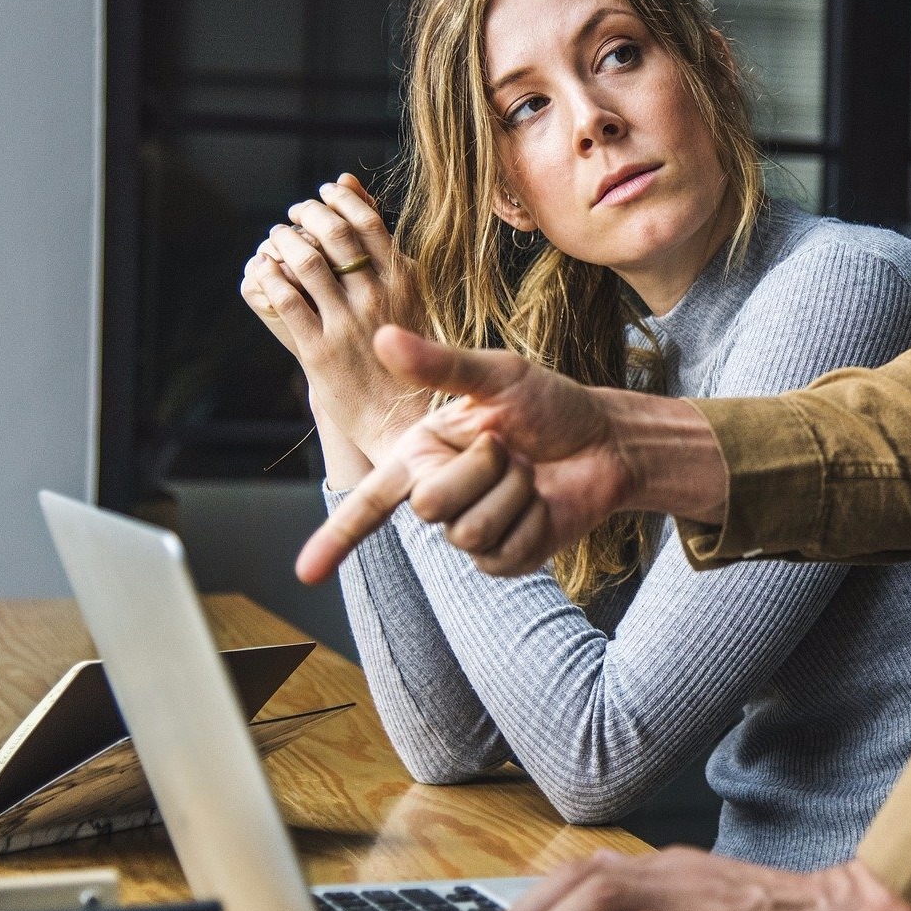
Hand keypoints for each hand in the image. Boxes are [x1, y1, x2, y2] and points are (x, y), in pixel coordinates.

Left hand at [240, 174, 430, 466]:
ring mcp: (348, 324)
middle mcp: (378, 298)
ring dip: (284, 241)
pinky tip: (264, 269)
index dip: (340, 200)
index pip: (368, 221)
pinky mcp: (319, 351)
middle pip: (334, 234)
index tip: (325, 192)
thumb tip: (363, 200)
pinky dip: (270, 277)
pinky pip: (286, 301)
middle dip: (308, 213)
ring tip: (276, 236)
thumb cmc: (410, 355)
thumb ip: (389, 253)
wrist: (404, 417)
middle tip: (295, 212)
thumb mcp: (411, 298)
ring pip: (306, 263)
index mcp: (405, 282)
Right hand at [296, 326, 641, 583]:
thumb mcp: (498, 375)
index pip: (370, 501)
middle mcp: (439, 494)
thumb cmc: (550, 404)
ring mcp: (471, 532)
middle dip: (480, 468)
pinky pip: (504, 552)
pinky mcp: (506, 558)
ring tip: (529, 472)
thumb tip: (382, 337)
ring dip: (513, 493)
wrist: (606, 440)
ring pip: (469, 531)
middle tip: (509, 447)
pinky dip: (533, 521)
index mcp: (422, 454)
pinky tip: (544, 502)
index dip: (336, 538)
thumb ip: (441, 364)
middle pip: (429, 505)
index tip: (304, 573)